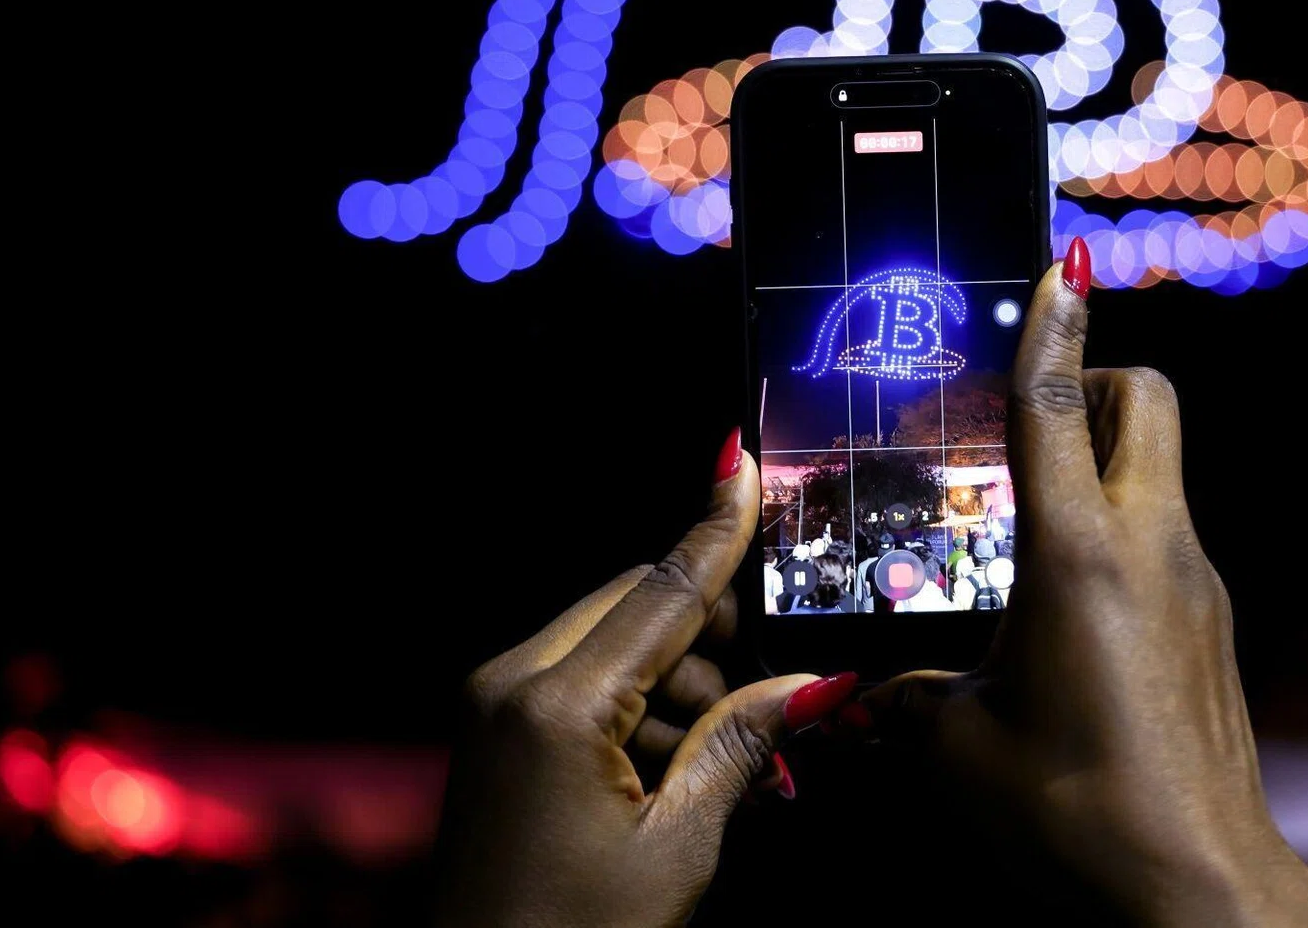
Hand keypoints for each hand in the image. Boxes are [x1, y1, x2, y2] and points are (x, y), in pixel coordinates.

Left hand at [432, 430, 857, 927]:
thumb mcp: (678, 845)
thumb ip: (743, 745)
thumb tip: (815, 685)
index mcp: (557, 705)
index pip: (662, 590)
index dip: (715, 529)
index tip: (740, 462)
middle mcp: (512, 683)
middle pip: (636, 605)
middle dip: (706, 641)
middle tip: (757, 707)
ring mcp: (493, 705)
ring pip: (612, 641)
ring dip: (675, 684)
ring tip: (713, 772)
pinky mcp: (492, 731)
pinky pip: (580, 679)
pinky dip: (636, 707)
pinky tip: (670, 777)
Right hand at [857, 240, 1307, 927]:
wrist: (1200, 891)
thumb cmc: (1078, 817)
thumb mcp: (958, 753)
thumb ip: (907, 699)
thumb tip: (870, 694)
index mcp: (1082, 555)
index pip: (1061, 405)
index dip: (1051, 326)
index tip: (1056, 261)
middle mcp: (1153, 548)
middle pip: (1148, 402)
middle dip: (1092, 377)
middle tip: (1023, 413)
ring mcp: (1197, 586)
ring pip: (1161, 470)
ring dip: (1101, 460)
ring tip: (1023, 518)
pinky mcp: (1212, 630)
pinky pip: (1163, 539)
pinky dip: (1117, 532)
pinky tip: (1062, 605)